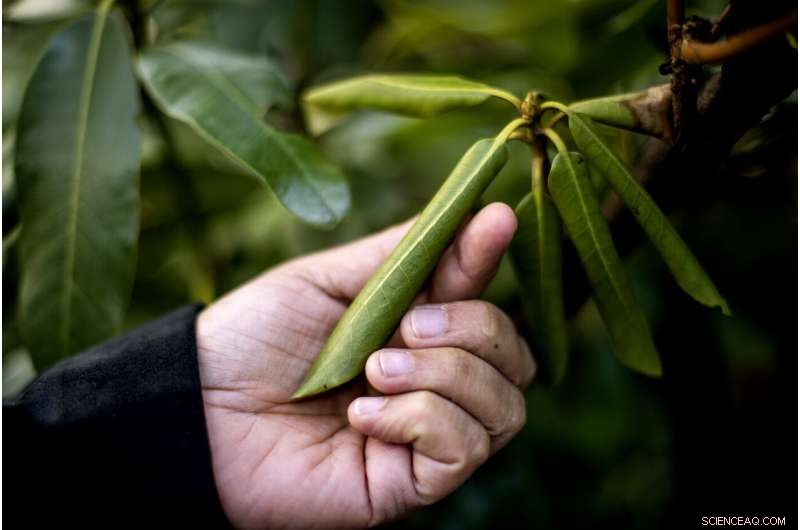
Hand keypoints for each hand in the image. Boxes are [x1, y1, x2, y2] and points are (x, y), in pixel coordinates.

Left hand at [197, 203, 535, 528]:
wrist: (196, 407)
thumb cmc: (254, 338)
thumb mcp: (329, 281)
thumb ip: (402, 255)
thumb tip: (478, 213)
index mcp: (415, 333)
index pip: (483, 298)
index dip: (492, 258)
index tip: (498, 219)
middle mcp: (433, 385)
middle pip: (514, 358)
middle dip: (473, 328)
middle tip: (407, 326)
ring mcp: (424, 437)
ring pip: (504, 407)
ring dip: (444, 375)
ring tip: (373, 370)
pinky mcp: (407, 484)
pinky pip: (463, 450)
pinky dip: (419, 420)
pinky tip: (360, 416)